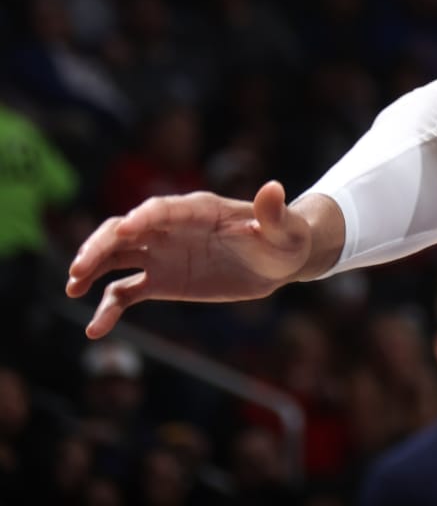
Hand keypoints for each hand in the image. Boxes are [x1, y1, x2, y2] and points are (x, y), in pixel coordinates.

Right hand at [66, 181, 315, 338]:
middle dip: (101, 245)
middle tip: (79, 269)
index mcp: (198, 209)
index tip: (125, 230)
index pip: (163, 209)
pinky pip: (125, 292)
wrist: (278, 261)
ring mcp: (162, 253)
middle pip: (125, 230)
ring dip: (91, 268)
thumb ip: (273, 213)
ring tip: (72, 287)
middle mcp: (171, 228)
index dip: (144, 217)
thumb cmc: (284, 239)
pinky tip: (94, 330)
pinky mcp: (160, 280)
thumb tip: (273, 187)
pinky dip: (107, 308)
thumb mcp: (284, 230)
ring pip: (115, 256)